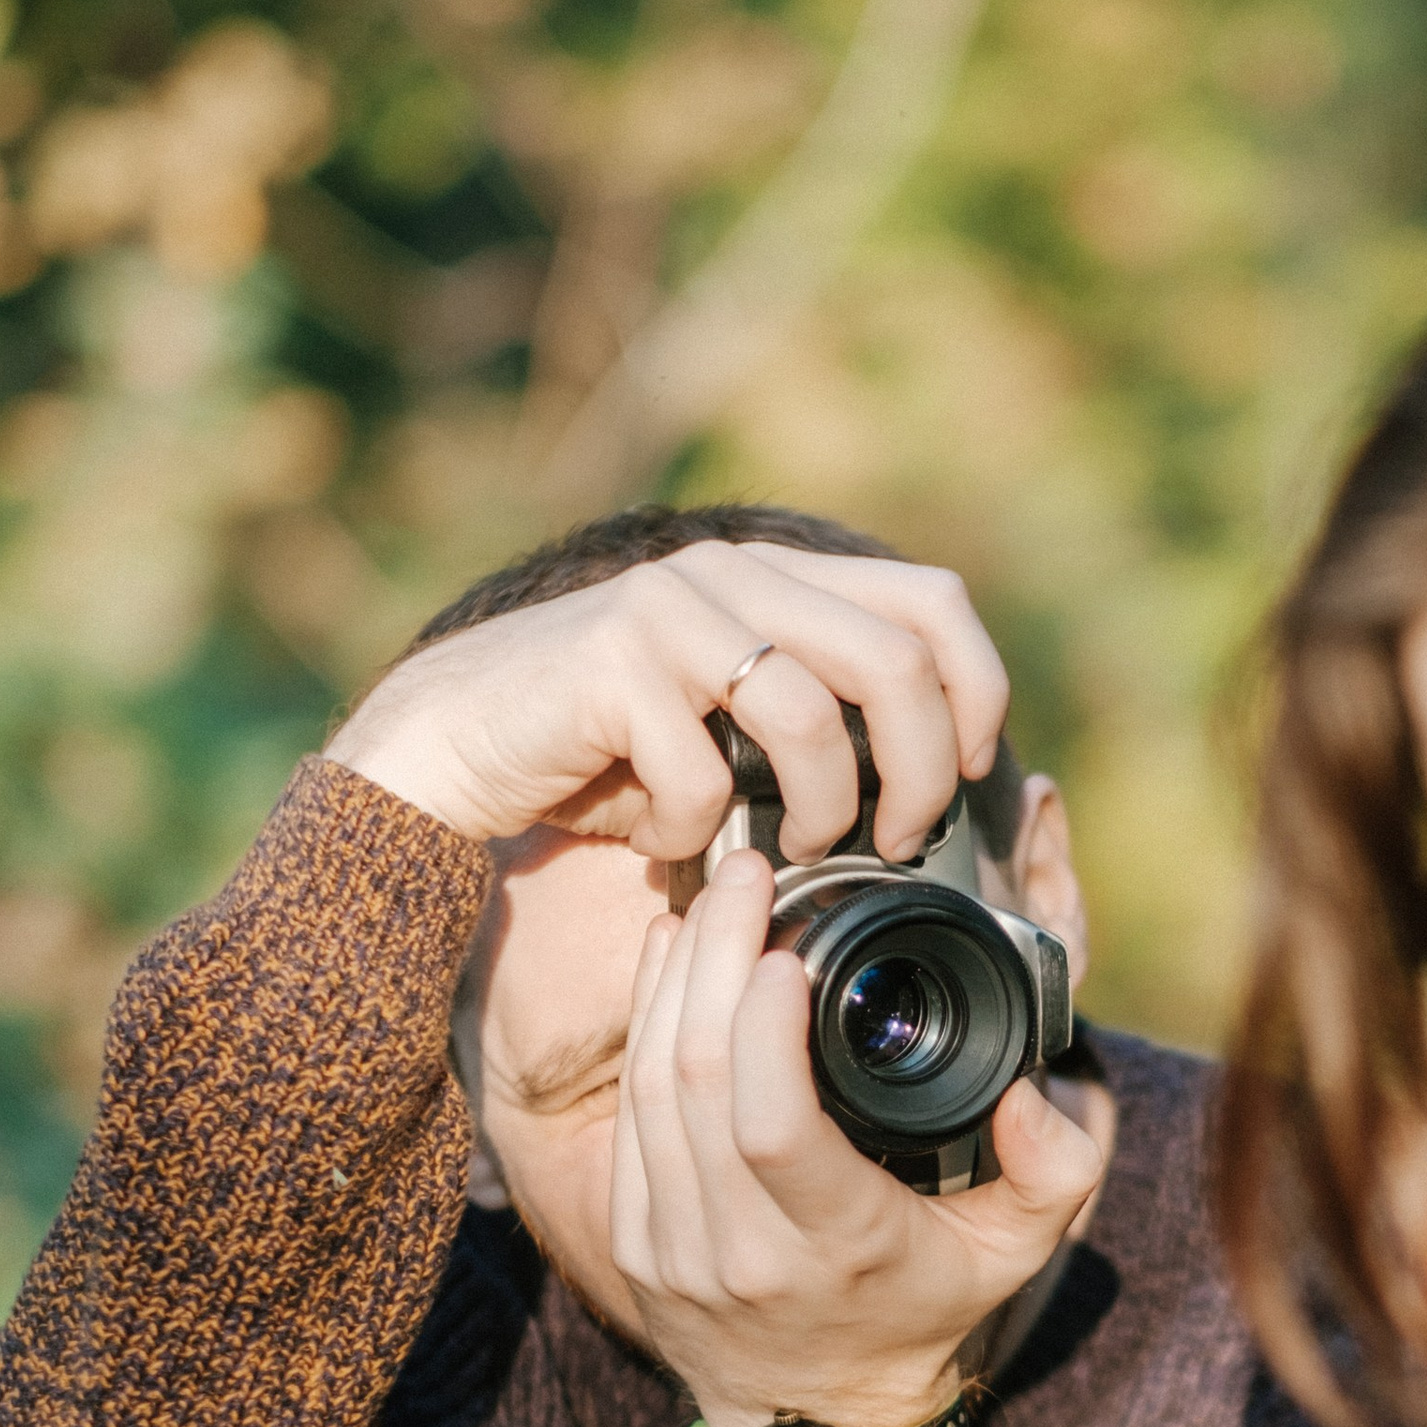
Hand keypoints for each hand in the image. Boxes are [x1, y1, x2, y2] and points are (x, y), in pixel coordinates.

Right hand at [324, 541, 1006, 865]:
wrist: (450, 749)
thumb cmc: (603, 758)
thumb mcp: (728, 728)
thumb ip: (816, 720)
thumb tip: (932, 780)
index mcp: (777, 578)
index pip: (932, 600)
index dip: (976, 689)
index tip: (968, 772)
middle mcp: (731, 573)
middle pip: (895, 660)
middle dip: (922, 773)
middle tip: (900, 842)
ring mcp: (669, 610)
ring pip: (809, 715)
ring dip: (821, 812)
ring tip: (795, 853)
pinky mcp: (609, 663)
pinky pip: (701, 772)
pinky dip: (695, 833)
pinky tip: (663, 842)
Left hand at [609, 851, 1104, 1426]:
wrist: (815, 1421)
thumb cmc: (922, 1311)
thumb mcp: (1016, 1253)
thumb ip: (1055, 1171)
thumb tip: (1032, 1093)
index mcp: (835, 1248)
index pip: (772, 1128)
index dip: (761, 1026)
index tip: (783, 945)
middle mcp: (739, 1253)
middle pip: (695, 1083)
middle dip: (713, 959)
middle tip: (742, 875)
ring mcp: (671, 1249)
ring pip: (650, 1087)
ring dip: (674, 980)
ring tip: (711, 900)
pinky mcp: (632, 1237)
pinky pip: (628, 1113)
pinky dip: (646, 1024)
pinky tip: (674, 963)